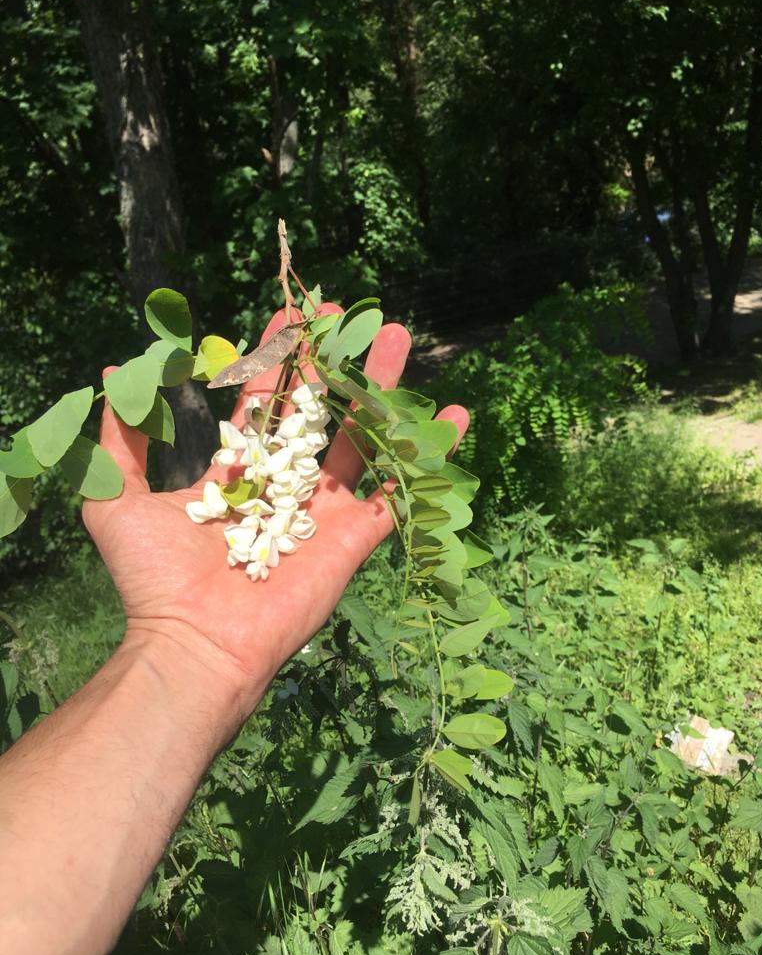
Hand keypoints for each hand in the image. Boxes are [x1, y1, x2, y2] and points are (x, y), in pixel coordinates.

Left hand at [84, 306, 468, 707]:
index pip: (263, 401)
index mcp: (239, 473)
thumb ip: (119, 440)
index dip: (277, 358)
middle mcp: (284, 485)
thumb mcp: (117, 500)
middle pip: (317, 410)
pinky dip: (431, 457)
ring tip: (399, 336)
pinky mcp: (355, 537)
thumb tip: (113, 375)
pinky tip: (456, 417)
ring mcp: (323, 511)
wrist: (196, 642)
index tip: (293, 313)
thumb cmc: (154, 578)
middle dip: (335, 360)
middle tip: (350, 312)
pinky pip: (401, 492)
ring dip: (382, 388)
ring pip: (362, 438)